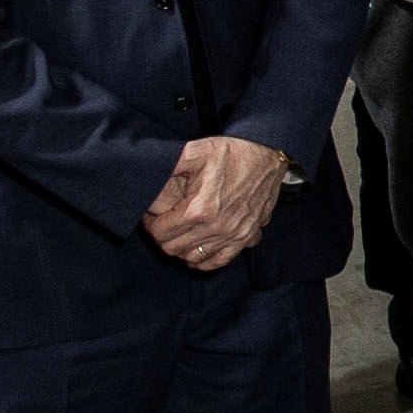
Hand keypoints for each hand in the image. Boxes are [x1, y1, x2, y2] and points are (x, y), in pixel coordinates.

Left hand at [144, 135, 296, 266]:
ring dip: (182, 247)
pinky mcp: (247, 236)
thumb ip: (167, 164)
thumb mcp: (194, 152)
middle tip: (165, 221)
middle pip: (173, 249)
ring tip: (182, 231)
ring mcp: (234, 235)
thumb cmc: (230, 152)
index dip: (151, 223)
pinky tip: (199, 246)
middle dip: (164, 236)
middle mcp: (217, 228)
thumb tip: (145, 174)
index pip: (160, 233)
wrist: (267, 154)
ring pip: (193, 258)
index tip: (153, 215)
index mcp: (200, 210)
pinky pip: (219, 261)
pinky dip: (205, 259)